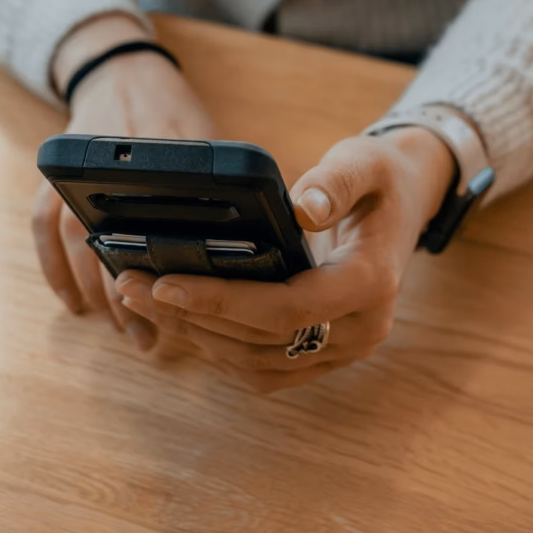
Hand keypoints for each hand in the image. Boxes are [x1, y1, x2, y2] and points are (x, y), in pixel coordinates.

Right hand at [32, 14, 216, 350]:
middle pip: (112, 242)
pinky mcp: (54, 178)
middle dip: (129, 298)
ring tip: (121, 329)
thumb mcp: (208, 139)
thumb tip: (257, 246)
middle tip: (147, 338)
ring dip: (96, 294)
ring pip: (76, 243)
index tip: (179, 307)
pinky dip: (54, 270)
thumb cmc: (173, 109)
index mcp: (158, 156)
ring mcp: (76, 173)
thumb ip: (223, 185)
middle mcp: (111, 166)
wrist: (121, 70)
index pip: (160, 221)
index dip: (167, 271)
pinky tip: (74, 305)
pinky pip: (43, 228)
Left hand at [115, 127, 454, 391]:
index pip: (287, 307)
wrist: (403, 207)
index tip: (163, 282)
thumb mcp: (363, 161)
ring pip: (256, 363)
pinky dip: (219, 351)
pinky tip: (180, 322)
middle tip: (129, 286)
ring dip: (195, 337)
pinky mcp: (325, 357)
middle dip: (189, 316)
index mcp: (371, 282)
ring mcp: (344, 351)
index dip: (221, 300)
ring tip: (141, 301)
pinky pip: (264, 371)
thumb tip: (301, 209)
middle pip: (261, 341)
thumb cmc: (377, 180)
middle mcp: (361, 330)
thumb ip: (335, 181)